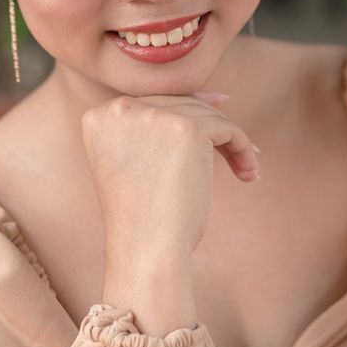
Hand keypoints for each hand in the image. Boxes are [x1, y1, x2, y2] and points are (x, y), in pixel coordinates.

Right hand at [81, 91, 259, 262]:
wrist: (146, 249)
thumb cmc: (144, 216)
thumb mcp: (138, 162)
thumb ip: (158, 127)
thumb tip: (216, 97)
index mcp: (99, 117)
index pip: (154, 104)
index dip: (187, 117)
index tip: (214, 135)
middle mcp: (121, 109)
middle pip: (181, 105)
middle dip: (212, 130)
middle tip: (240, 153)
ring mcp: (154, 116)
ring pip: (207, 115)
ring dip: (230, 142)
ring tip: (245, 170)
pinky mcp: (187, 127)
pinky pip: (226, 128)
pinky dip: (242, 148)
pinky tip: (248, 172)